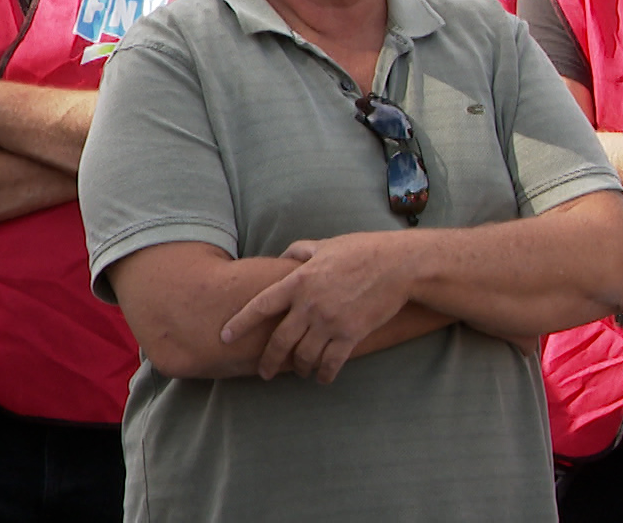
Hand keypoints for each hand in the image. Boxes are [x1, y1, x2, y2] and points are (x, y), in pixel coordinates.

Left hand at [219, 232, 415, 382]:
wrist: (398, 265)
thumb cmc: (363, 250)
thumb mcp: (327, 245)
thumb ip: (301, 251)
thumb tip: (285, 256)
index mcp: (299, 281)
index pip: (260, 306)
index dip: (240, 324)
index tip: (224, 337)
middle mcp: (310, 305)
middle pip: (279, 341)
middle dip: (267, 361)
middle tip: (262, 372)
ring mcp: (330, 322)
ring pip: (303, 356)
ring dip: (298, 368)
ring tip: (299, 371)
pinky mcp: (351, 335)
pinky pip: (331, 363)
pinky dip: (324, 374)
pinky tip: (322, 377)